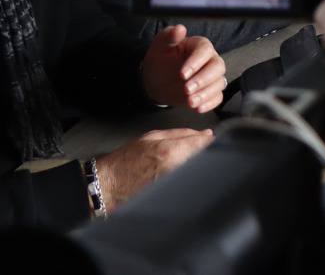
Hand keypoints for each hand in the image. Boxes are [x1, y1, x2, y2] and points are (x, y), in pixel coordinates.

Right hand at [96, 129, 213, 211]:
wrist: (108, 185)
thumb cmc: (126, 162)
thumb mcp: (152, 137)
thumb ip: (182, 133)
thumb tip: (206, 133)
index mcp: (171, 151)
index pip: (207, 144)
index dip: (213, 142)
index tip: (213, 140)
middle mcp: (176, 168)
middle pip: (206, 159)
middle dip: (208, 154)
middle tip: (201, 152)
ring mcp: (175, 183)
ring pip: (200, 171)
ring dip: (199, 167)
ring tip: (187, 165)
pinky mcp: (173, 194)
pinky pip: (190, 183)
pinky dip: (191, 178)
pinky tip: (182, 177)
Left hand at [141, 26, 226, 112]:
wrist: (157, 80)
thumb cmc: (161, 60)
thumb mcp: (160, 47)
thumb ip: (168, 36)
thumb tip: (179, 29)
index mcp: (200, 46)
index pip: (205, 51)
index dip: (196, 63)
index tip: (182, 74)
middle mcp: (210, 60)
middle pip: (217, 68)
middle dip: (203, 80)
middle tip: (186, 89)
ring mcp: (212, 77)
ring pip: (219, 84)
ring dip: (205, 94)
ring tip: (190, 102)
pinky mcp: (210, 91)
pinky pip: (217, 97)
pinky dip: (209, 103)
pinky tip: (197, 108)